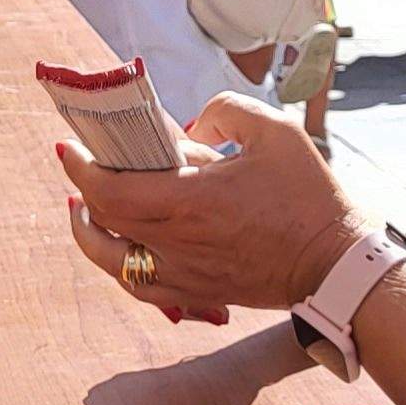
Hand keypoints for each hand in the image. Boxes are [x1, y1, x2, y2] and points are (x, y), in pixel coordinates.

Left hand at [51, 94, 364, 312]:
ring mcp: (186, 274)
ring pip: (112, 262)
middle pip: (104, 220)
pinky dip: (120, 265)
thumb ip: (224, 111)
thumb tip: (190, 123)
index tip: (68, 145)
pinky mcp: (199, 293)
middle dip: (82, 189)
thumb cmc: (310, 197)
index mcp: (191, 201)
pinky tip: (121, 245)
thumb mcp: (274, 131)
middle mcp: (179, 243)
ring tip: (84, 208)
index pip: (109, 188)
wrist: (337, 263)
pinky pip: (141, 286)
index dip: (79, 166)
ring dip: (89, 233)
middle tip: (81, 164)